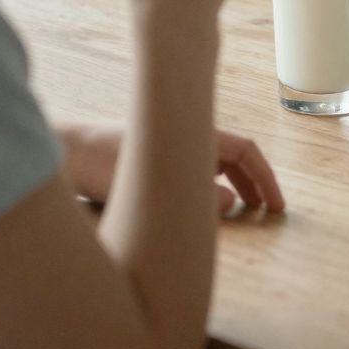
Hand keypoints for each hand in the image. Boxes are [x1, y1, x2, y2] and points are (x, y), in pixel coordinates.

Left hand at [59, 120, 284, 215]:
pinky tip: (211, 209)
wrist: (71, 156)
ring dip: (237, 187)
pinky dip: (215, 189)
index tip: (277, 205)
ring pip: (219, 167)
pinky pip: (201, 175)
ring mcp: (176, 151)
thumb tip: (230, 203)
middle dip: (256, 183)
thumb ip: (193, 196)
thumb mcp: (150, 185)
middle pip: (237, 159)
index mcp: (193, 135)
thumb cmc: (105, 164)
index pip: (246, 150)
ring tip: (245, 213)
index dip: (266, 177)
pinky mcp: (162, 166)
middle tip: (267, 212)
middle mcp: (189, 140)